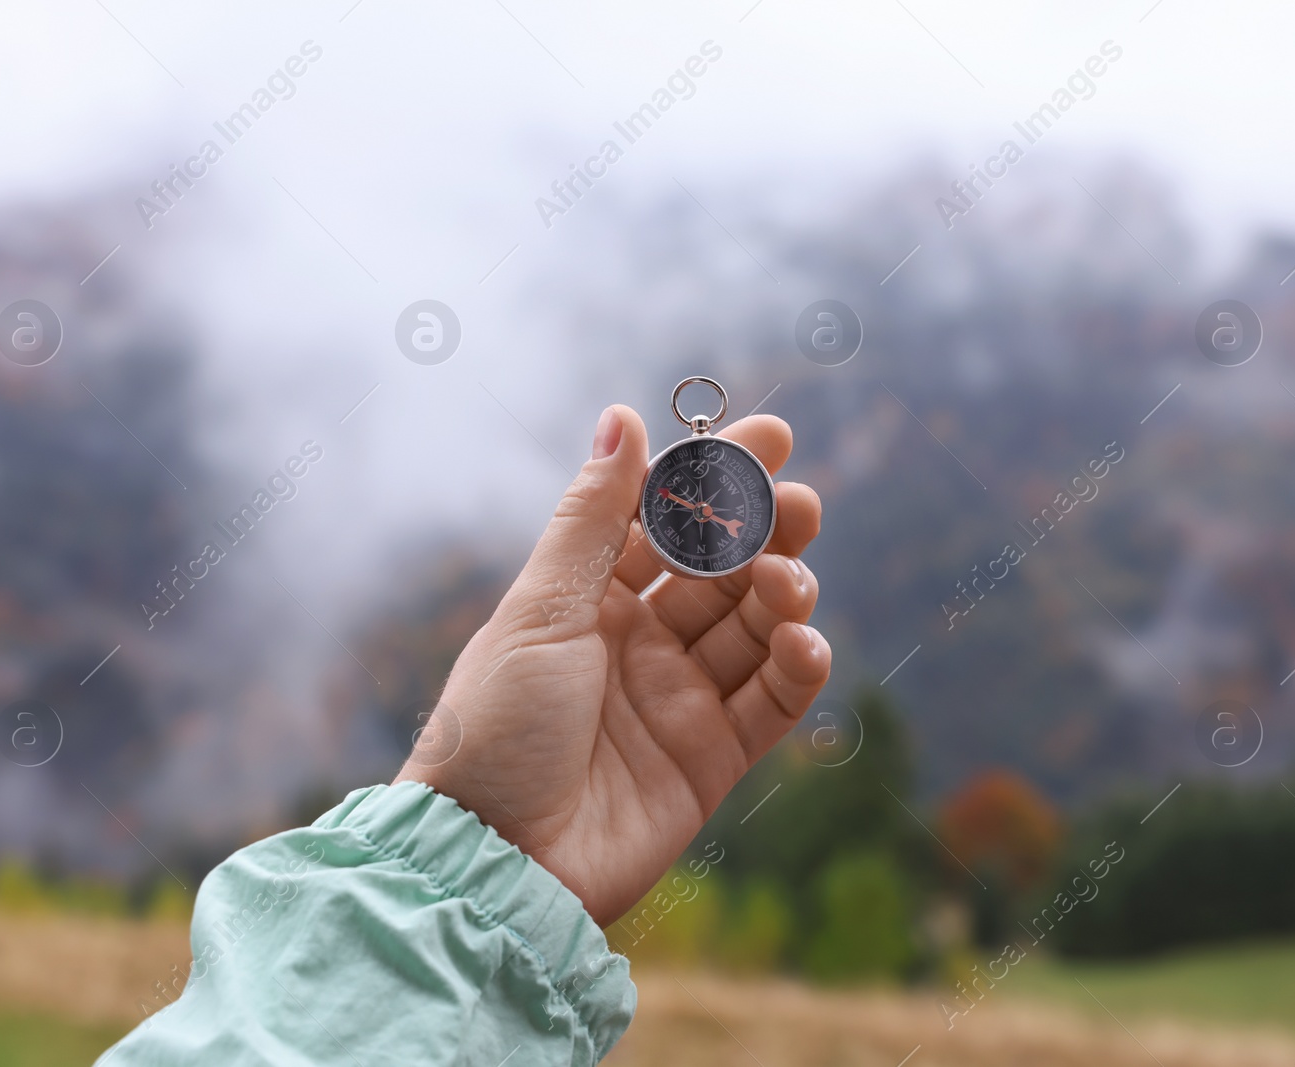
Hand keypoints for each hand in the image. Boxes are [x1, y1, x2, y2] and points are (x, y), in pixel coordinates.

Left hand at [394, 405, 828, 924]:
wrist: (492, 861)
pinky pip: (771, 703)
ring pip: (755, 627)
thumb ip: (594, 518)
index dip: (716, 476)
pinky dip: (796, 668)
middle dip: (764, 531)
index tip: (771, 435)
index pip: (666, 520)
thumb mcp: (540, 610)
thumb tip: (621, 417)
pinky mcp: (712, 759)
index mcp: (589, 598)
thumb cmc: (493, 727)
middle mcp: (639, 641)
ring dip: (783, 595)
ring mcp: (679, 699)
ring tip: (788, 583)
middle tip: (798, 505)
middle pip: (722, 569)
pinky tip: (802, 642)